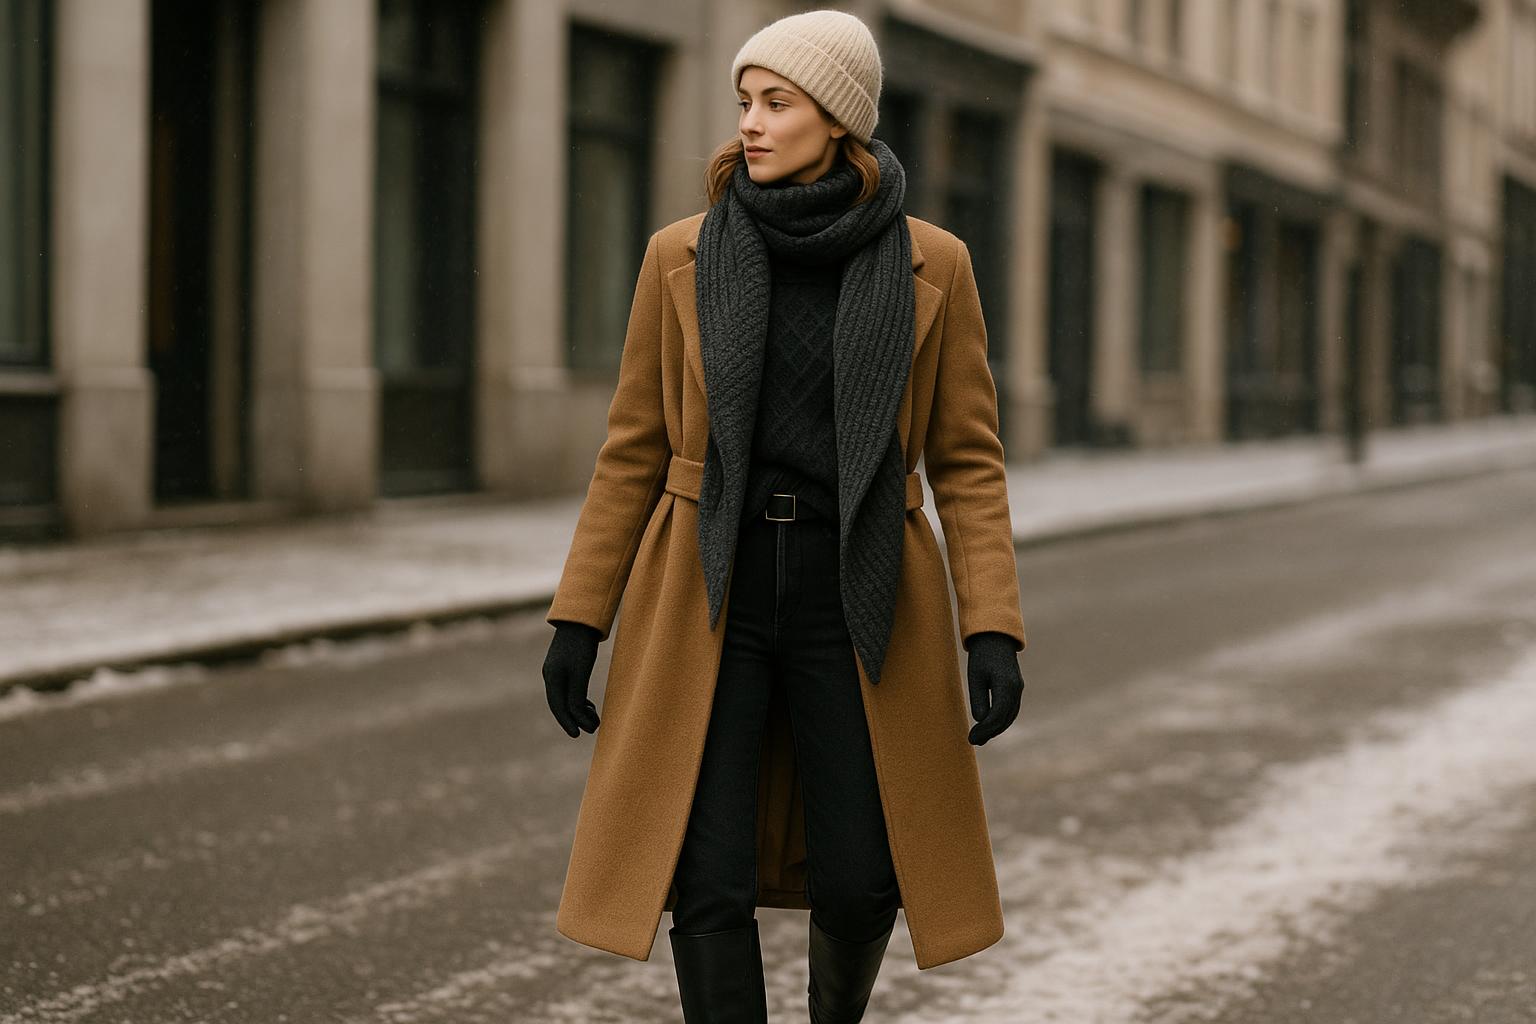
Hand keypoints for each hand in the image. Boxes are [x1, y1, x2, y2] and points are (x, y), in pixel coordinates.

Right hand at [543, 621, 601, 736]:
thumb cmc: (581, 645)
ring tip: (594, 717)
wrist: (581, 619)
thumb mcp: (580, 672)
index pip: (558, 707)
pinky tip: (589, 704)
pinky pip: (570, 688)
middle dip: (575, 718)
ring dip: (579, 709)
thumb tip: (577, 717)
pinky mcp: (566, 665)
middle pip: (561, 704)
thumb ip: (577, 695)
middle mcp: (551, 675)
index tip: (578, 734)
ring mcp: (557, 670)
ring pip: (566, 697)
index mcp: (552, 678)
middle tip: (592, 728)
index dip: (568, 722)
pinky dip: (579, 698)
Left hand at [965, 631, 1023, 745]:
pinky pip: (1010, 709)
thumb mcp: (975, 676)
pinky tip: (989, 725)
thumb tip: (981, 720)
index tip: (972, 739)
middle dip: (990, 732)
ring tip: (980, 737)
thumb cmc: (982, 656)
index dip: (985, 730)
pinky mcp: (1016, 688)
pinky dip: (1001, 720)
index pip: (997, 715)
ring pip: (1009, 716)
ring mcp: (1018, 689)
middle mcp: (1016, 689)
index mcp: (1006, 685)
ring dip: (996, 728)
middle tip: (974, 741)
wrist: (995, 637)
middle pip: (1005, 719)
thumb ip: (979, 699)